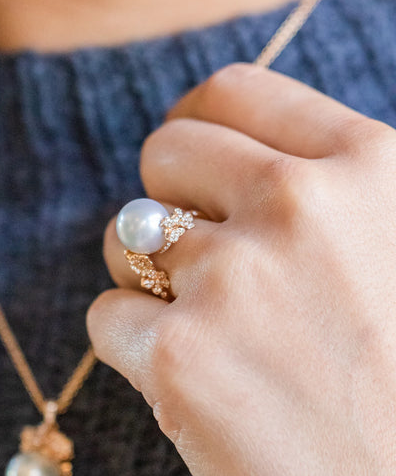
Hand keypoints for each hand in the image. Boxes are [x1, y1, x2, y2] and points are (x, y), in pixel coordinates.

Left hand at [87, 63, 395, 475]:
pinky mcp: (179, 360)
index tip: (186, 161)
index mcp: (370, 167)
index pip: (234, 94)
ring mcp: (236, 282)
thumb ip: (330, 188)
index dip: (195, 121)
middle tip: (191, 256)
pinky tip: (187, 382)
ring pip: (123, 237)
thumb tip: (236, 156)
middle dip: (164, 199)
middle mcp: (302, 208)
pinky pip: (106, 317)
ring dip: (145, 278)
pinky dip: (132, 345)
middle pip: (165, 154)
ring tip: (202, 329)